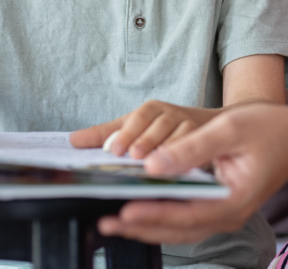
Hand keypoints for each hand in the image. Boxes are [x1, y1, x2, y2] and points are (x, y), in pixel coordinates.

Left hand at [71, 101, 218, 158]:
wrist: (213, 127)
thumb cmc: (164, 129)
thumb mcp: (134, 126)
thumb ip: (107, 134)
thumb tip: (73, 141)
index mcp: (154, 110)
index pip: (141, 116)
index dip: (128, 131)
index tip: (115, 149)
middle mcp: (174, 115)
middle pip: (159, 126)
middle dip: (144, 142)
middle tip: (132, 157)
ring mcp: (193, 129)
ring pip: (181, 138)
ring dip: (166, 153)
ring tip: (152, 168)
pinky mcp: (208, 144)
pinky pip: (198, 154)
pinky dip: (187, 164)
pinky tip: (176, 177)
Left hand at [97, 104, 287, 244]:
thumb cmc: (269, 129)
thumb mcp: (230, 129)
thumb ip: (192, 147)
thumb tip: (153, 165)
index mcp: (234, 201)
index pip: (186, 215)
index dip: (153, 214)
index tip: (124, 211)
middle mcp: (227, 215)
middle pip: (177, 230)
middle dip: (139, 226)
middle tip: (103, 222)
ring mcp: (223, 215)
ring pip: (177, 229)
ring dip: (145, 225)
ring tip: (110, 220)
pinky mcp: (217, 207)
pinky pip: (183, 219)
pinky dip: (159, 216)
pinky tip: (137, 208)